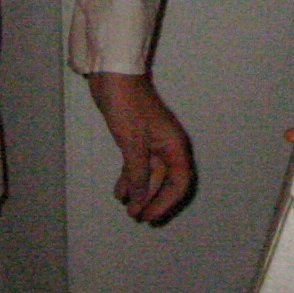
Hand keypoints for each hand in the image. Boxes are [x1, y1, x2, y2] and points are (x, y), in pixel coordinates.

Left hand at [86, 71, 194, 221]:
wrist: (113, 76)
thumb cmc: (127, 106)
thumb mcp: (133, 145)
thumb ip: (139, 174)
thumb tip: (141, 201)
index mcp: (174, 145)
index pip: (180, 181)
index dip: (166, 202)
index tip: (150, 215)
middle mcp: (167, 145)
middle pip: (165, 180)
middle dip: (151, 199)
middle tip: (135, 216)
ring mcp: (152, 141)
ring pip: (150, 173)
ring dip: (139, 190)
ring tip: (126, 206)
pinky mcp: (136, 137)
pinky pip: (137, 164)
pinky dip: (130, 178)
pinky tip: (119, 191)